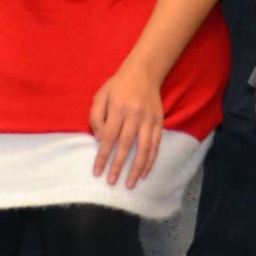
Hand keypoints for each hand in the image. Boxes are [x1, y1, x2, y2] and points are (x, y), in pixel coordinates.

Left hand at [89, 62, 165, 188]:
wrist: (144, 72)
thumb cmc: (118, 86)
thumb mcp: (100, 96)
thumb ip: (96, 118)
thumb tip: (101, 140)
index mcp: (118, 108)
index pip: (109, 138)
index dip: (102, 156)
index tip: (97, 172)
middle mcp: (135, 115)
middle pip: (126, 145)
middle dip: (118, 166)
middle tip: (112, 182)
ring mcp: (149, 119)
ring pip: (144, 148)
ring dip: (137, 168)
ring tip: (130, 183)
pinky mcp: (159, 122)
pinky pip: (155, 144)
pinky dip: (151, 160)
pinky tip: (144, 172)